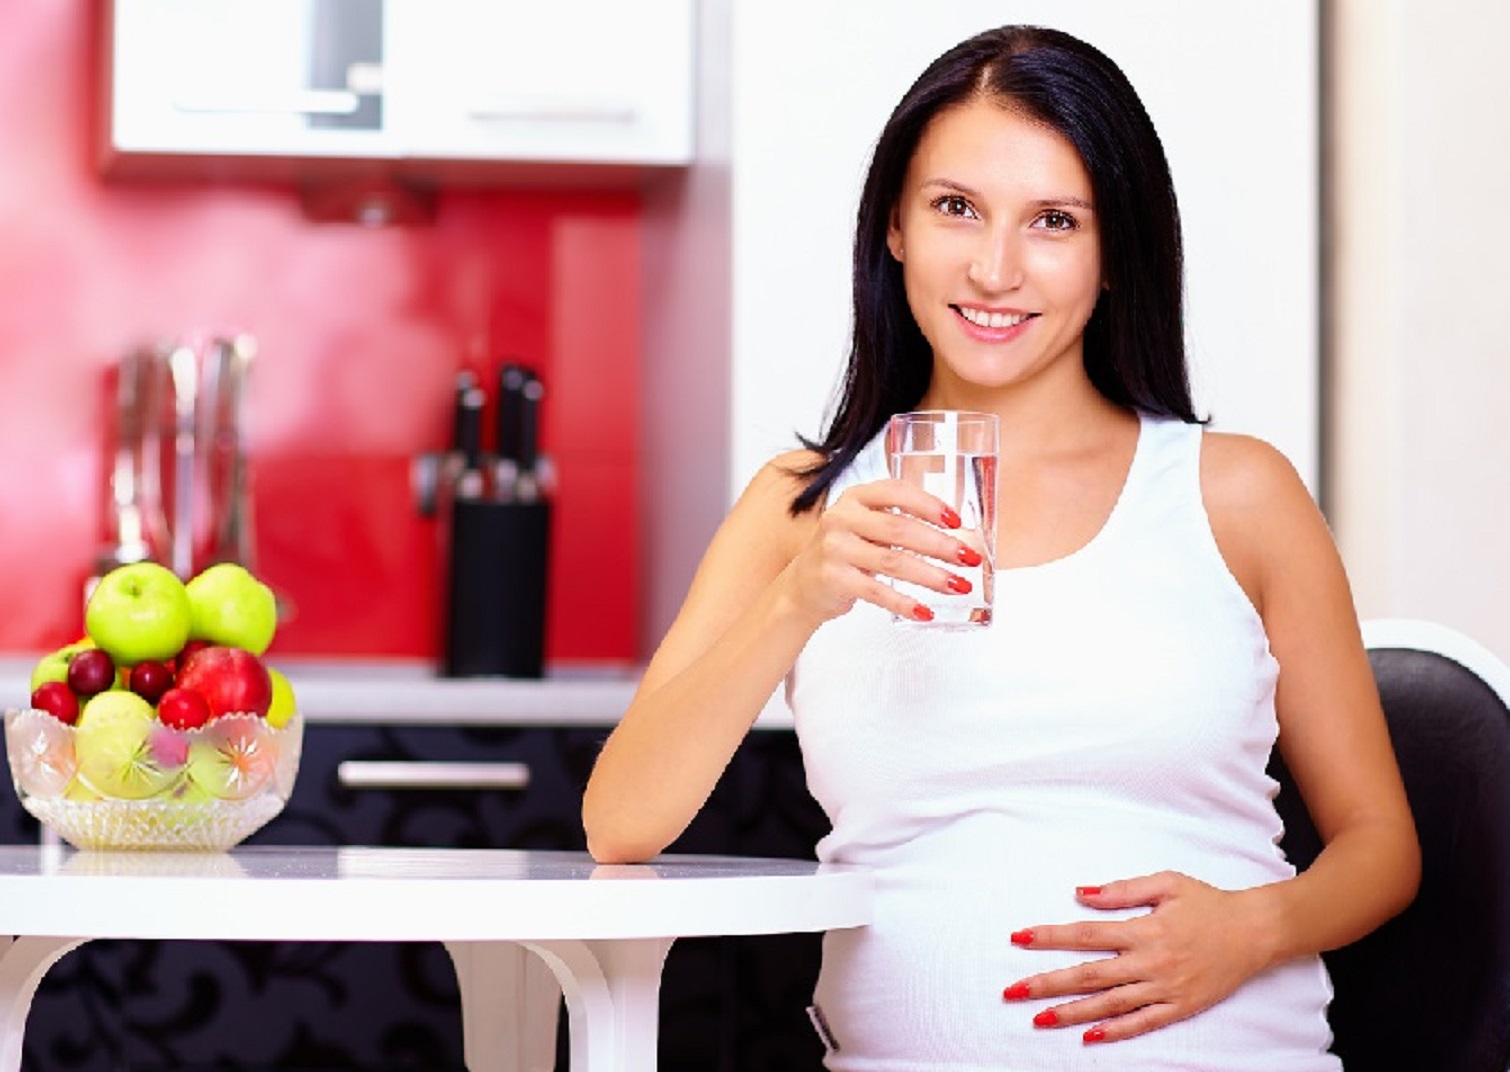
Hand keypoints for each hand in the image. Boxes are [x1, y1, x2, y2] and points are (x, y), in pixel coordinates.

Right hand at [780, 478, 982, 624]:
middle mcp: (842, 518)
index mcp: (855, 497)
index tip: (956, 521)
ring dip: (931, 576)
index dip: (929, 505)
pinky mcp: (833, 579)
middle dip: (940, 545)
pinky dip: (904, 603)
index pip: (897, 492)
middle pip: (900, 529)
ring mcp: (835, 548)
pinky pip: (877, 592)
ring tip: (958, 585)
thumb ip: (897, 520)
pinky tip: (925, 610)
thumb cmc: (844, 552)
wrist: (802, 584)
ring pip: (893, 562)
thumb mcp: (864, 525)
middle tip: (969, 558)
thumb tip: (953, 535)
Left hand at [1002, 872, 1273, 1043]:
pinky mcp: (1180, 1007)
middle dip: (1047, 982)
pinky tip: (1088, 1037)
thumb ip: (1122, 889)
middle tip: (1012, 990)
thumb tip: (1081, 892)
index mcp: (1144, 929)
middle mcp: (1151, 962)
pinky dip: (1115, 1032)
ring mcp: (1165, 988)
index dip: (1050, 936)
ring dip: (1071, 1012)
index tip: (1018, 938)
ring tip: (1038, 1018)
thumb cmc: (1208, 904)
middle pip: (1090, 975)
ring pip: (1110, 1004)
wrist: (1256, 932)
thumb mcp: (1167, 883)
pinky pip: (1142, 1023)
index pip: (1086, 933)